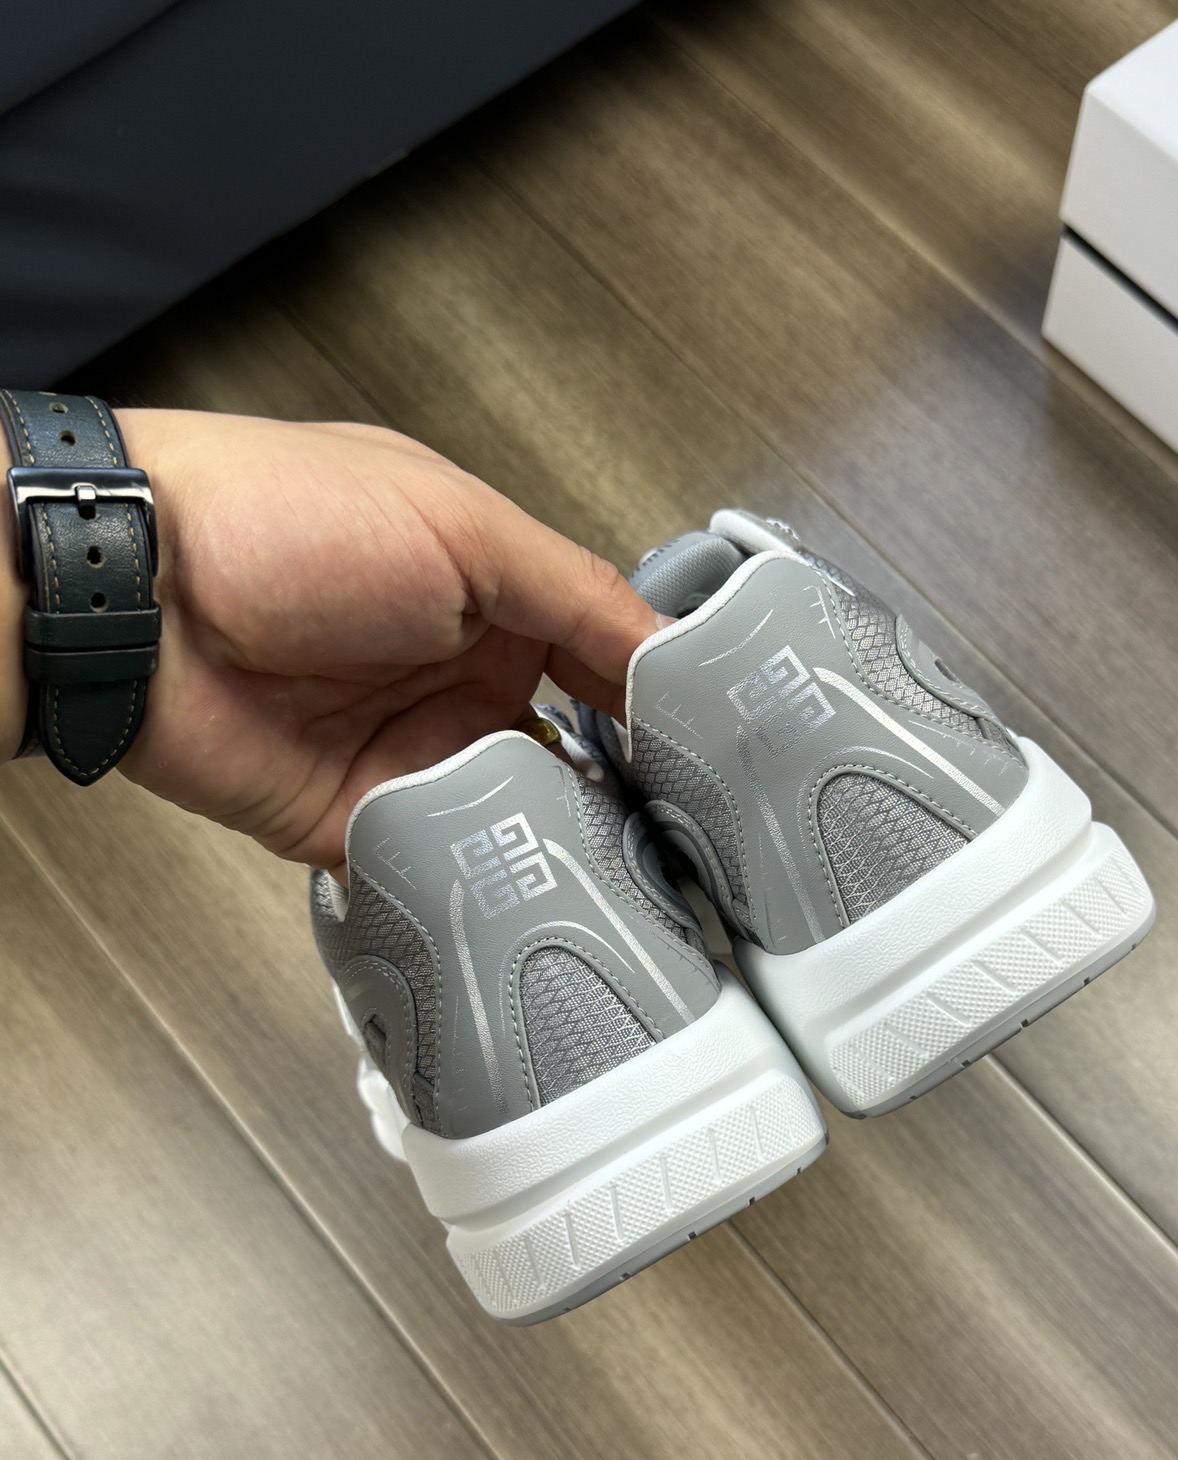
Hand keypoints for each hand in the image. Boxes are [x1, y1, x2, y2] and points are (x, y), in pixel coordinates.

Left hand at [28, 410, 655, 870]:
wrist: (133, 597)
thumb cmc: (271, 519)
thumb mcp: (458, 525)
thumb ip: (573, 592)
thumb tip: (665, 645)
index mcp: (490, 594)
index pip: (606, 657)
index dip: (664, 702)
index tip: (722, 749)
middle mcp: (457, 677)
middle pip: (574, 752)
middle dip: (627, 791)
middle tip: (693, 832)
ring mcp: (409, 755)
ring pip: (519, 821)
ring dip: (563, 844)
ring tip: (630, 874)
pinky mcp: (357, 825)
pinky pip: (439, 868)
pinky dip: (480, 886)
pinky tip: (532, 900)